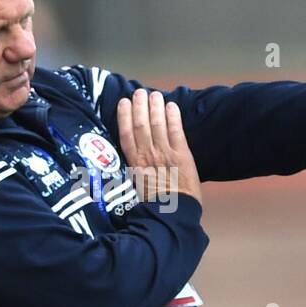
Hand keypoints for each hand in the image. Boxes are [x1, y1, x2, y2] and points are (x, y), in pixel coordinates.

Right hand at [116, 89, 201, 204]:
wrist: (172, 213)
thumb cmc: (154, 205)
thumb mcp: (138, 187)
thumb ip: (137, 170)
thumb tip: (136, 161)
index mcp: (134, 164)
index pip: (126, 134)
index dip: (124, 116)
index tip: (123, 103)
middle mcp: (147, 155)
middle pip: (141, 125)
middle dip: (139, 106)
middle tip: (139, 92)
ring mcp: (164, 153)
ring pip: (157, 124)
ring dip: (155, 107)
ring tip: (154, 94)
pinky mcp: (181, 154)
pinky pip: (176, 131)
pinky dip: (173, 117)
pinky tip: (171, 106)